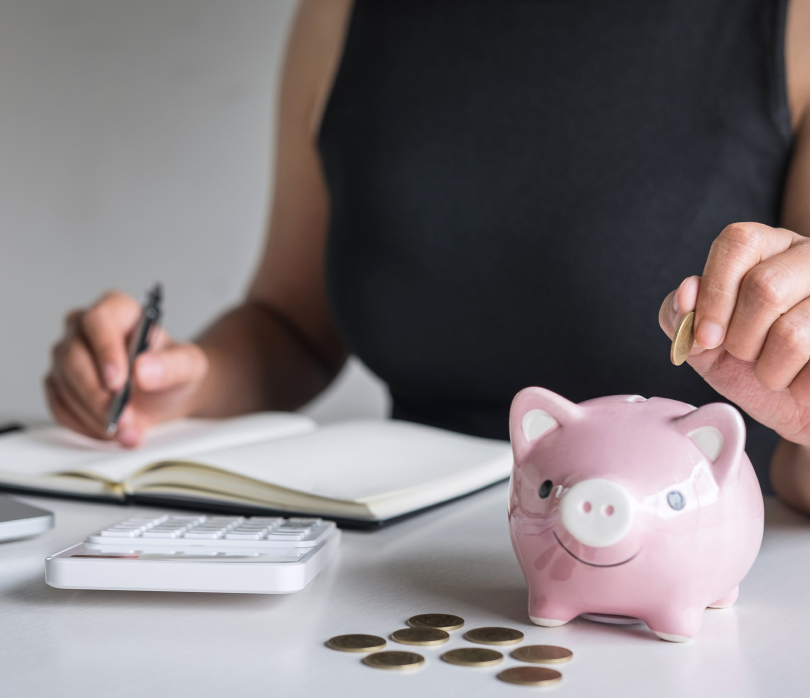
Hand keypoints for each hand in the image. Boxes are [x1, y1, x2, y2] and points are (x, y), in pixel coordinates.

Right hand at [45, 290, 207, 446]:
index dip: (106, 351)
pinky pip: (60, 407)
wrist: (166, 395)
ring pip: (65, 385)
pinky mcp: (59, 384)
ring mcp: (67, 356)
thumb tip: (144, 370)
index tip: (118, 382)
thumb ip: (174, 365)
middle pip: (74, 356)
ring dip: (96, 414)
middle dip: (99, 395)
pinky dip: (85, 424)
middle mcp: (85, 328)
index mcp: (117, 310)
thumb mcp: (189, 366)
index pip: (99, 321)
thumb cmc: (173, 371)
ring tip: (128, 429)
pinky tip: (111, 430)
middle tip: (125, 417)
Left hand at [659, 222, 809, 446]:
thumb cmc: (747, 369)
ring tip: (776, 372)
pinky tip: (801, 383)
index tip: (706, 338)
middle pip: (763, 286)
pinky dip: (798, 386)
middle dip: (741, 338)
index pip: (737, 242)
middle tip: (746, 356)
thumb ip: (680, 316)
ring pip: (792, 332)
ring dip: (770, 370)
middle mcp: (808, 257)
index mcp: (767, 248)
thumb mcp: (702, 344)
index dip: (715, 293)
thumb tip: (687, 290)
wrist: (796, 410)